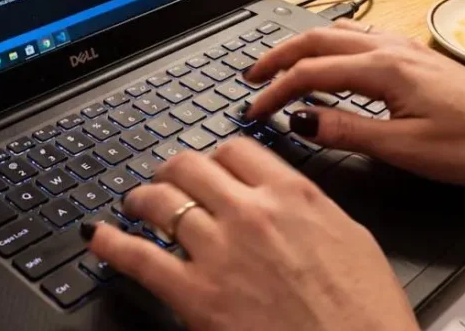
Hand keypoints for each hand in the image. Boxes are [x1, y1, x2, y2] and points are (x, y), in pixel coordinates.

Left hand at [85, 138, 416, 330]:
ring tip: (134, 204)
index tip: (210, 167)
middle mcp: (253, 214)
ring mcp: (220, 252)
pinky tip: (99, 237)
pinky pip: (139, 257)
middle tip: (166, 180)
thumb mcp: (352, 240)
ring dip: (141, 199)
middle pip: (191, 166)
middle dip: (173, 171)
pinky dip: (111, 243)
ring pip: (160, 201)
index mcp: (295, 196)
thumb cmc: (365, 314)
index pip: (238, 151)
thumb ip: (311, 211)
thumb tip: (290, 201)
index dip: (216, 158)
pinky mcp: (196, 295)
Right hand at [245, 22, 464, 213]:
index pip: (310, 73)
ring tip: (281, 65)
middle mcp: (392, 48)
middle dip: (278, 56)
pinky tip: (334, 59)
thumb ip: (348, 132)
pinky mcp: (418, 56)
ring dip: (304, 46)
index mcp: (384, 68)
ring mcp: (406, 48)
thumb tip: (299, 122)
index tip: (251, 111)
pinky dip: (333, 45)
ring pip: (340, 33)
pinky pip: (362, 37)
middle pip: (318, 40)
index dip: (274, 91)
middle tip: (250, 76)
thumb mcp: (406, 148)